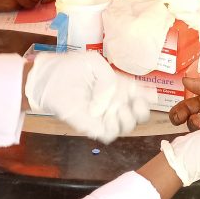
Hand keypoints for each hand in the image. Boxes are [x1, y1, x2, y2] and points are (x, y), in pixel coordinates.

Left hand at [25, 51, 153, 143]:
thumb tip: (109, 102)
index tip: (146, 94)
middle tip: (133, 104)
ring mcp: (106, 116)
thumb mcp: (95, 63)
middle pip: (141, 114)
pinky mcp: (94, 127)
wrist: (50, 80)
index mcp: (121, 86)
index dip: (149, 96)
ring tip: (115, 109)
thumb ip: (109, 79)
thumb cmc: (72, 68)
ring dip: (128, 119)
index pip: (143, 95)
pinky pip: (111, 134)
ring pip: (129, 126)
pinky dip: (114, 127)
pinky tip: (106, 117)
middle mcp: (116, 102)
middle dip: (142, 110)